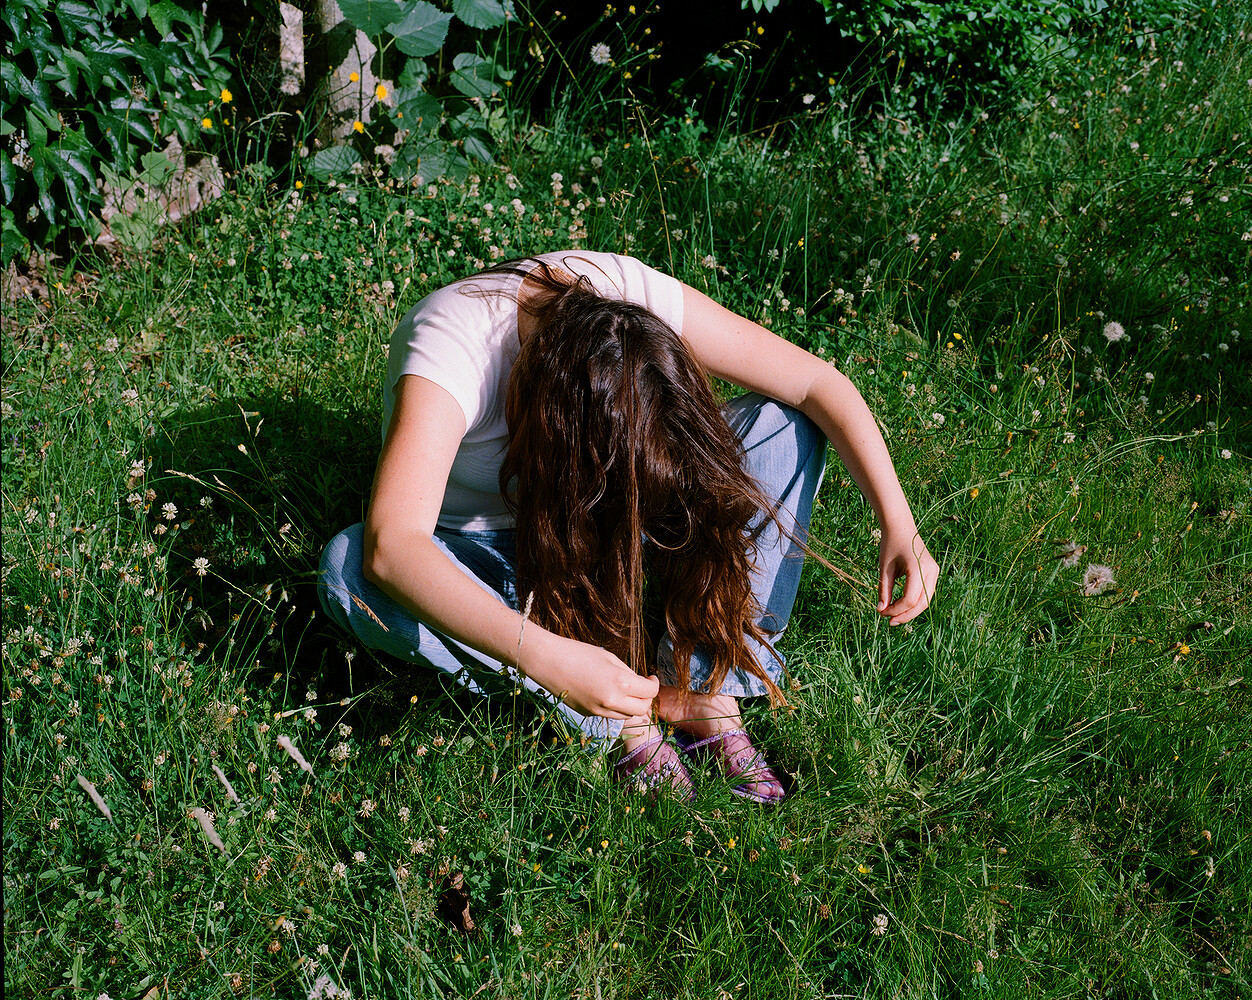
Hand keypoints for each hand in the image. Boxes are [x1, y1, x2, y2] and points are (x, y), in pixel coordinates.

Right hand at [519, 629, 659, 719]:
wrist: (547, 662)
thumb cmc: (578, 653)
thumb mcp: (609, 658)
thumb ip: (627, 673)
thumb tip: (639, 683)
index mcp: (620, 683)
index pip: (650, 692)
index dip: (654, 684)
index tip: (651, 677)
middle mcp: (611, 701)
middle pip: (642, 709)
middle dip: (646, 698)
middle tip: (642, 686)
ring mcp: (598, 711)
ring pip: (626, 715)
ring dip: (631, 705)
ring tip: (625, 690)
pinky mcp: (588, 714)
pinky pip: (610, 714)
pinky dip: (615, 707)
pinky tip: (607, 692)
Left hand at [877, 527, 938, 624]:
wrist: (900, 527)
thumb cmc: (890, 545)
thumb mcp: (884, 568)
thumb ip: (883, 590)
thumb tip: (881, 610)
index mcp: (918, 567)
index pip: (910, 599)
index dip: (896, 610)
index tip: (882, 612)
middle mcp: (931, 571)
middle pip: (922, 603)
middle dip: (905, 615)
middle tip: (889, 622)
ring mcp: (935, 572)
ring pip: (926, 600)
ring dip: (911, 610)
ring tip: (894, 616)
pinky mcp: (933, 572)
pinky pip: (926, 593)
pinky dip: (915, 602)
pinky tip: (901, 606)